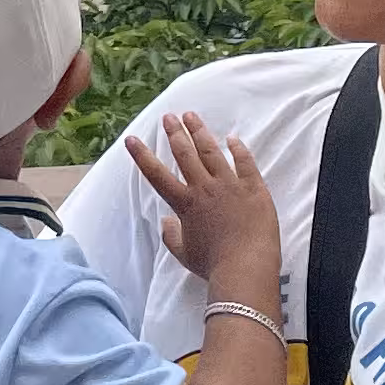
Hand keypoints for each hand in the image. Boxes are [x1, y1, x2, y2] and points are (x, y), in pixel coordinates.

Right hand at [122, 109, 279, 293]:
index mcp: (185, 204)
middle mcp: (205, 188)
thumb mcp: (184, 254)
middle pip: (185, 154)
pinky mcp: (253, 188)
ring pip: (211, 152)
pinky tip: (232, 138)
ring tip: (191, 116)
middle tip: (168, 116)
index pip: (157, 175)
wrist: (245, 267)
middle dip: (174, 133)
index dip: (142, 156)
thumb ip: (171, 236)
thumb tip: (166, 222)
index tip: (131, 139)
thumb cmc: (213, 265)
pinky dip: (238, 149)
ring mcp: (230, 185)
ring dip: (200, 132)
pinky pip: (245, 162)